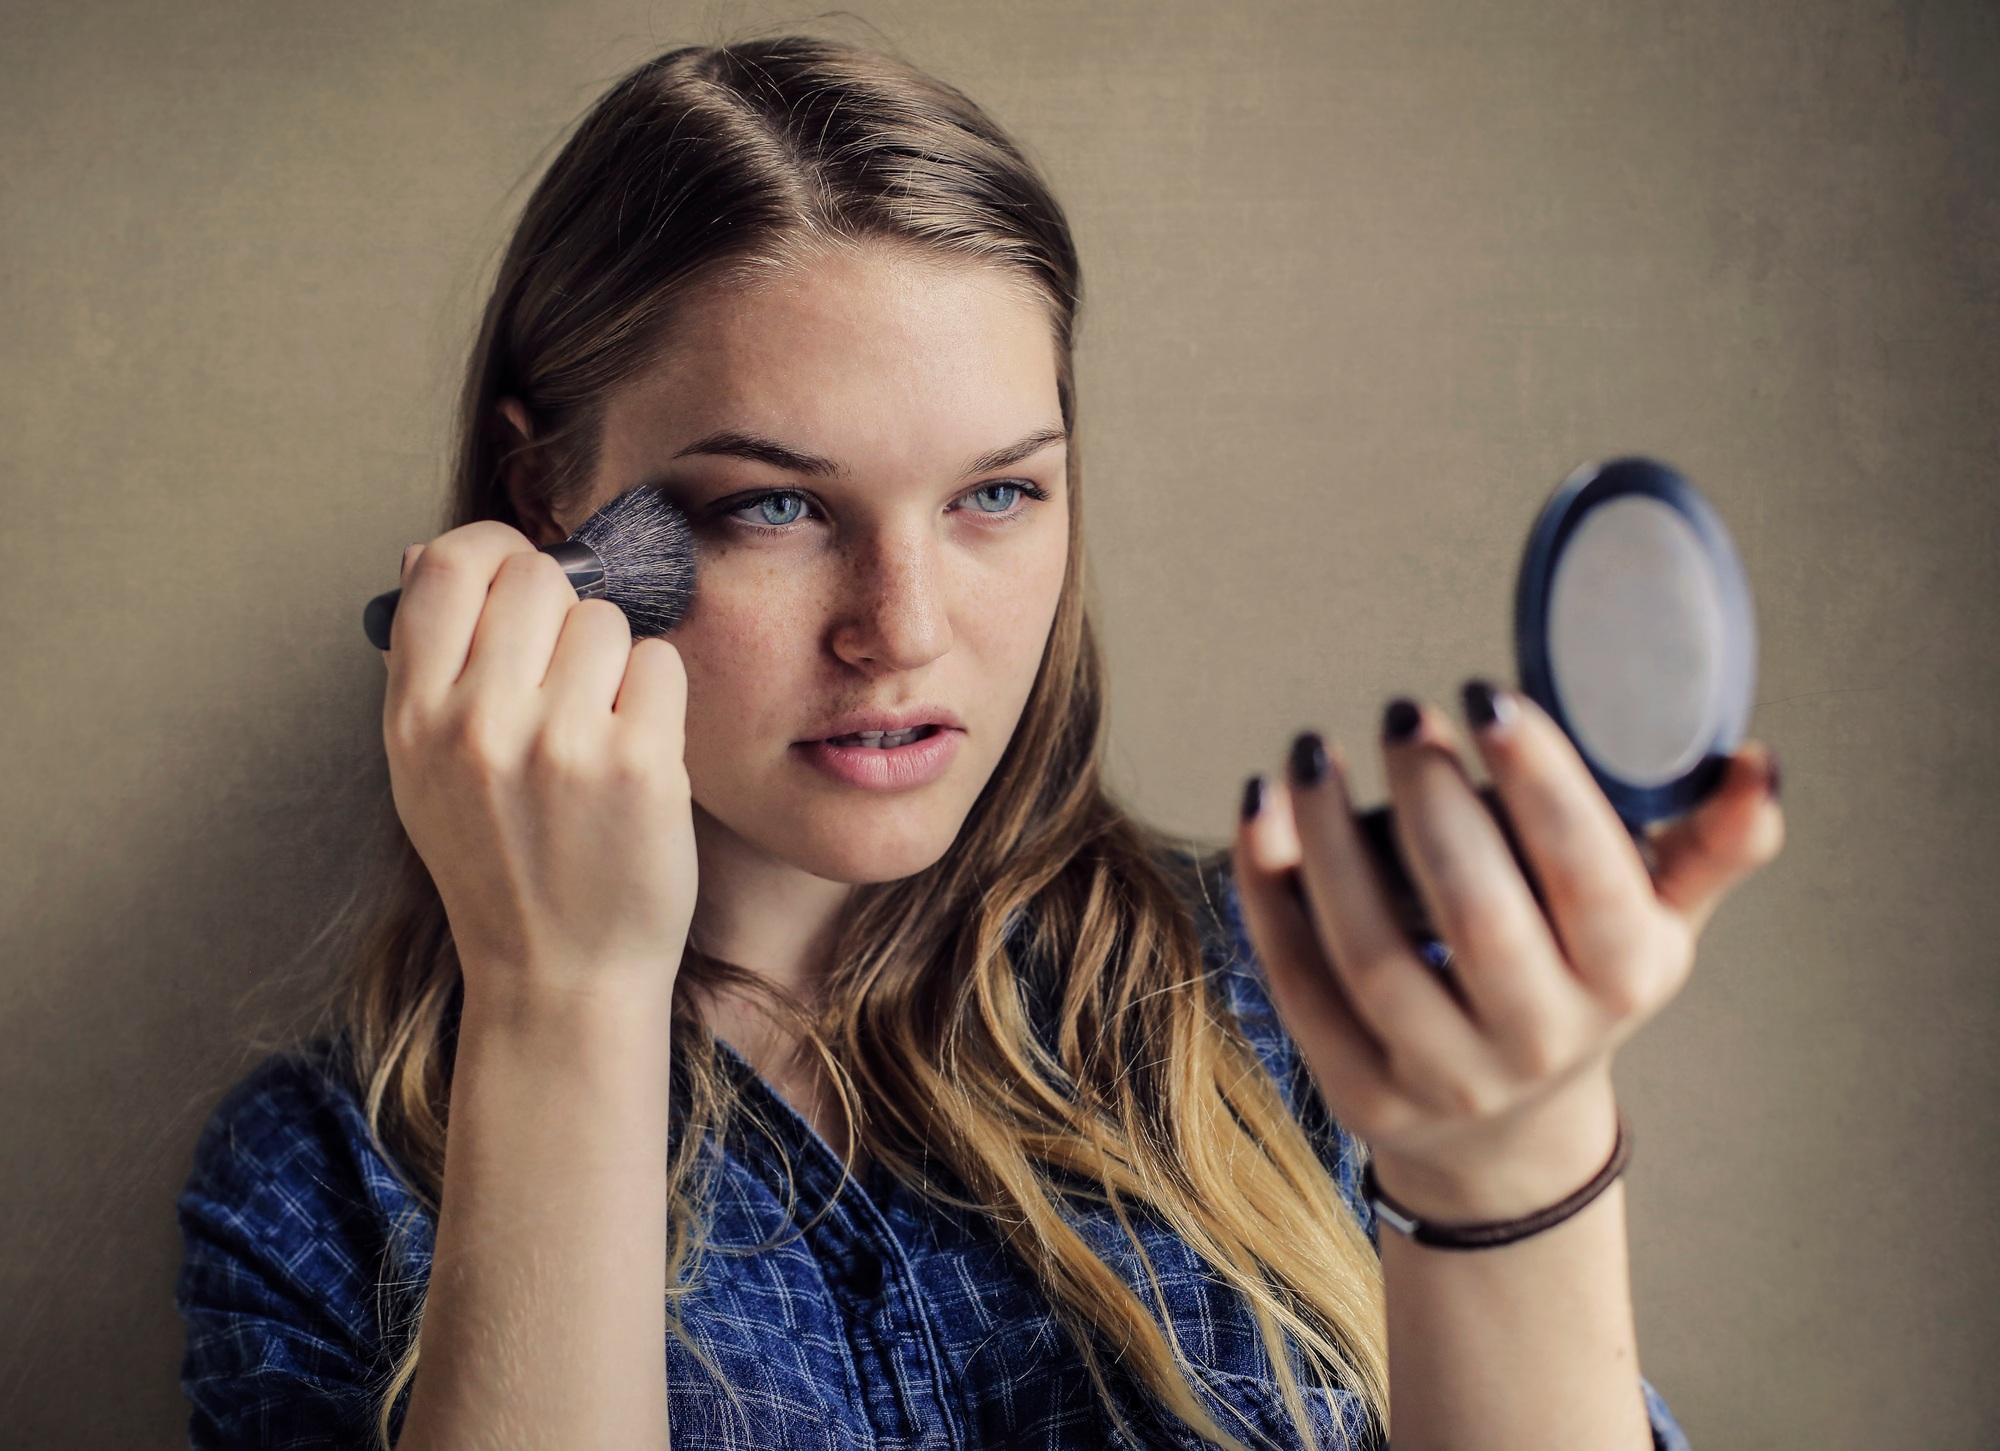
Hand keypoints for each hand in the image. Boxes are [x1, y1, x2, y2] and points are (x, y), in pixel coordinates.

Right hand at [380, 524, 697, 1010]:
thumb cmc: (502, 867)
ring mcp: (561, 744)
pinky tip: (637, 750)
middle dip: (564, 609)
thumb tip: (428, 554)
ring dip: (614, 661)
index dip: (494, 551)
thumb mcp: (425, 772)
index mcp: (414, 719)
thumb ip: (429, 667)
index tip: (518, 573)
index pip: (446, 565)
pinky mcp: (638, 764)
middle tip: (568, 673)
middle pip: (539, 577)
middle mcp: (479, 725)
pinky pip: (660, 664)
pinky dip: (657, 698)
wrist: (561, 977)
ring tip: (599, 729)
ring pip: (607, 619)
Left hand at [1230, 683, 1783, 1220]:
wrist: (1506, 1128)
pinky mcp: (1359, 1091)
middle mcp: (1541, 1038)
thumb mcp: (1654, 916)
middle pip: (1476, 912)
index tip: (1484, 695)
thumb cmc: (1579, 975)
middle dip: (1431, 800)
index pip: (1587, 873)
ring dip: (1331, 841)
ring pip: (1372, 954)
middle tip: (1401, 715)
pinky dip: (1270, 889)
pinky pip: (1300, 982)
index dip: (1537, 780)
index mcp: (1627, 974)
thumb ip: (1707, 842)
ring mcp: (1444, 1077)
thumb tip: (1759, 762)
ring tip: (1314, 753)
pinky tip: (1262, 808)